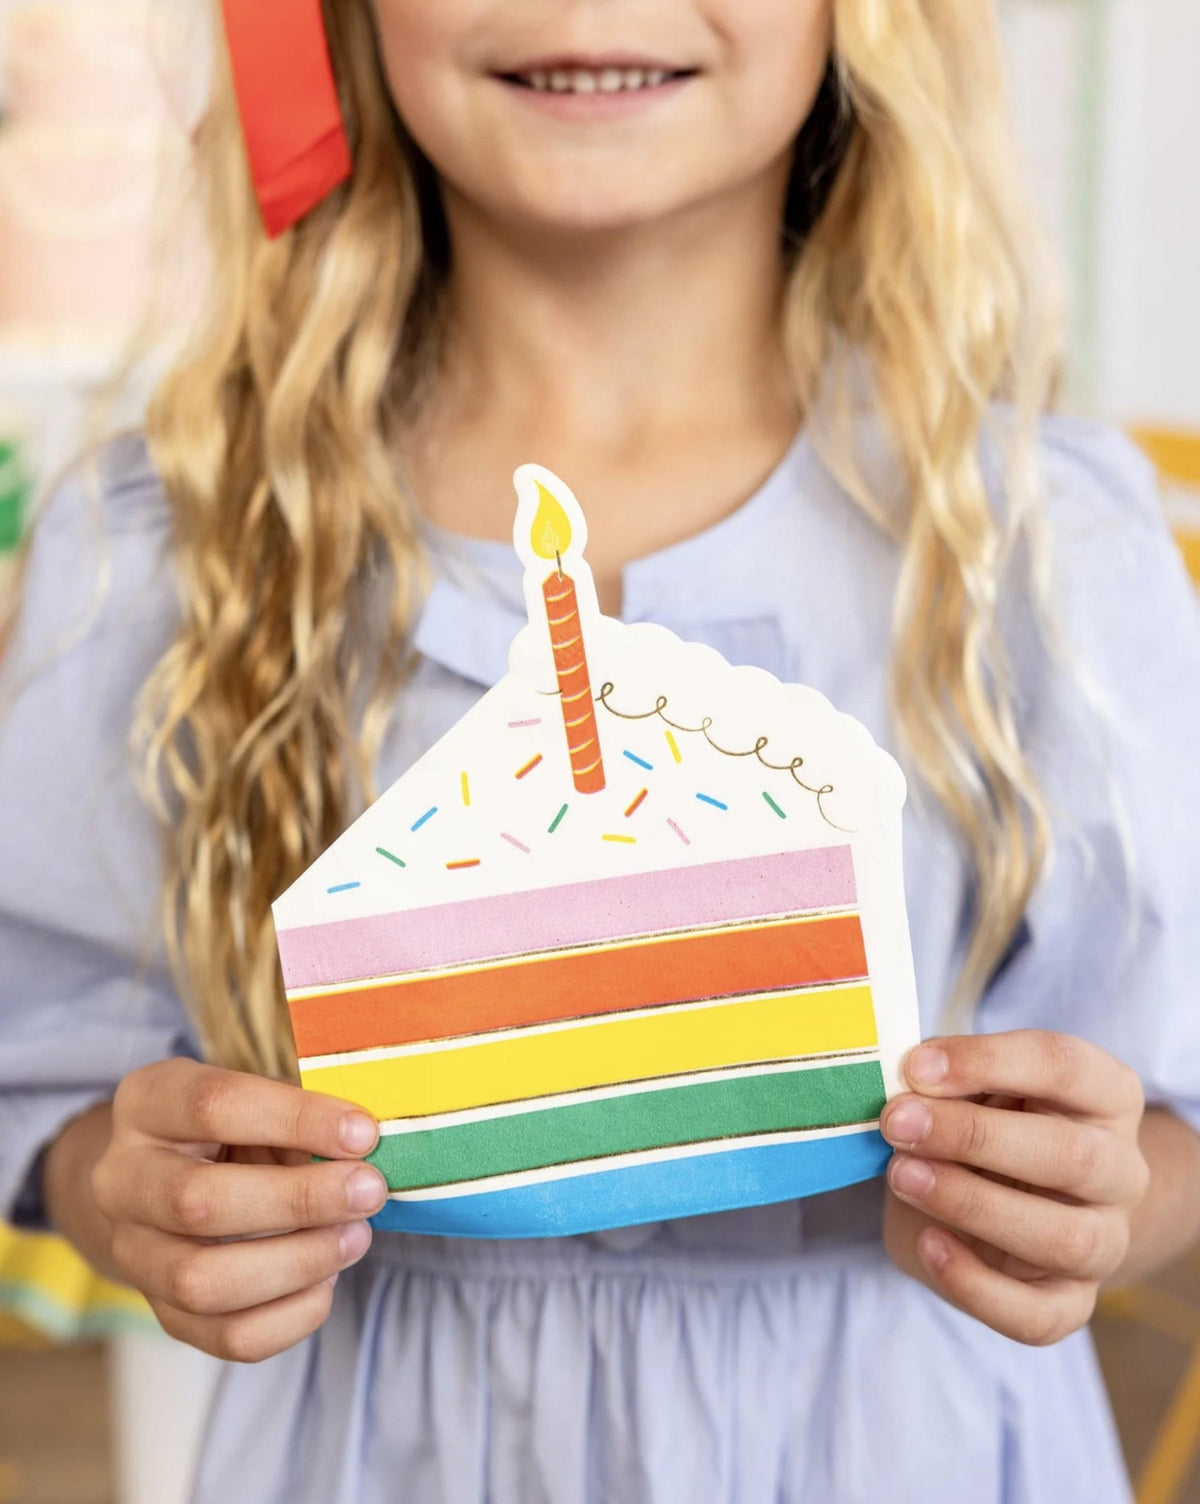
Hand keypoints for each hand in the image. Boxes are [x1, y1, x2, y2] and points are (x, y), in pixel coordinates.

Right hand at [91, 1057, 386, 1361]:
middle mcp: (121, 1180)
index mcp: (146, 1102)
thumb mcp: (257, 1098)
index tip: (363, 1132)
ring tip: (355, 1237)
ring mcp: (133, 1253)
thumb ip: (301, 1119)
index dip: (296, 1119)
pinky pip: (226, 1337)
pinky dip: (291, 1316)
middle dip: (299, 1200)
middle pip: (197, 1201)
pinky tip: (327, 1280)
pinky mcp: (161, 1312)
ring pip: (202, 1281)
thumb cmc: (232, 1127)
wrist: (167, 1178)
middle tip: (368, 1191)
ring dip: (298, 1261)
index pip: (213, 1105)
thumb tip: (363, 1148)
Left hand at [880, 1029, 1148, 1345]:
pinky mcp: (1072, 1301)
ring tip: (903, 1176)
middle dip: (973, 1136)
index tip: (916, 1067)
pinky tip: (929, 1244)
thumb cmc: (982, 1128)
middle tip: (897, 1123)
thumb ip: (950, 1082)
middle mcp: (1120, 1168)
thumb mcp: (969, 1090)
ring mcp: (1105, 1240)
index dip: (988, 1062)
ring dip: (973, 1205)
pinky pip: (1038, 1315)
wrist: (997, 1206)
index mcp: (1105, 1095)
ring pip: (1066, 1238)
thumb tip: (912, 1082)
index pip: (1066, 1066)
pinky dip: (977, 1286)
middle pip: (1071, 1154)